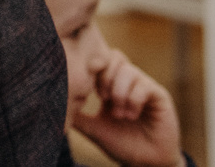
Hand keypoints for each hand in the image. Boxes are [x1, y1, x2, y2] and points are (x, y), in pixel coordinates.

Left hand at [70, 46, 181, 166]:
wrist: (146, 164)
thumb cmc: (122, 145)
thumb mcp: (95, 129)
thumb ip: (78, 116)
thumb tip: (54, 108)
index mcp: (113, 86)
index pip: (102, 61)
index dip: (92, 69)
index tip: (87, 88)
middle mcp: (129, 82)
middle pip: (114, 57)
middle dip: (105, 77)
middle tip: (102, 99)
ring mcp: (145, 86)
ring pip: (128, 70)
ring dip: (119, 92)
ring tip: (119, 114)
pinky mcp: (159, 96)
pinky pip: (144, 85)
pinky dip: (133, 100)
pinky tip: (131, 115)